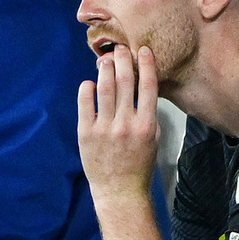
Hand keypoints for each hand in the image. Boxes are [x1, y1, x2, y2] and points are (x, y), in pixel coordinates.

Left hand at [77, 44, 159, 208]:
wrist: (119, 191)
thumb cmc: (139, 165)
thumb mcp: (153, 140)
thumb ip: (148, 115)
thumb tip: (140, 90)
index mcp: (147, 125)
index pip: (149, 87)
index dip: (146, 65)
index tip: (143, 50)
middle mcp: (126, 124)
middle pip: (125, 82)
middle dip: (123, 60)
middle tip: (120, 48)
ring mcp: (105, 128)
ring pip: (105, 88)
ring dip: (105, 69)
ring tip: (105, 60)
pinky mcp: (86, 133)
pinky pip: (85, 104)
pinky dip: (87, 89)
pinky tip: (90, 82)